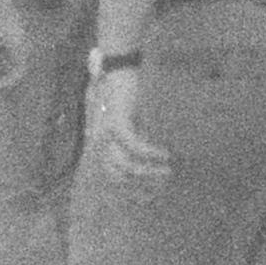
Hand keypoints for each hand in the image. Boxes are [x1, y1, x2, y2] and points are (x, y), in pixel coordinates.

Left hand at [82, 66, 167, 183]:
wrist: (117, 67)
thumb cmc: (124, 92)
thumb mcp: (129, 119)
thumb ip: (133, 136)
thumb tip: (150, 156)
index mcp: (99, 143)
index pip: (110, 177)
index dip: (128, 191)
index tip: (150, 197)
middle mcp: (98, 142)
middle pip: (116, 177)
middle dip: (139, 186)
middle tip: (161, 187)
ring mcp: (106, 134)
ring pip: (125, 166)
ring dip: (148, 172)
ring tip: (167, 172)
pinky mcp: (117, 122)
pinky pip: (135, 146)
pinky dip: (151, 153)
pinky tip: (166, 154)